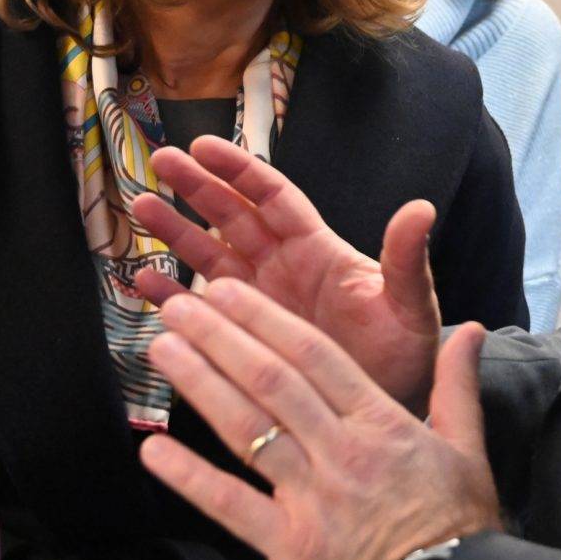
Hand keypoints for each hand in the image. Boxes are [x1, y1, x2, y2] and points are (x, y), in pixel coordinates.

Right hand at [128, 137, 442, 406]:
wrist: (389, 413)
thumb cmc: (405, 355)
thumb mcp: (409, 306)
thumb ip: (406, 259)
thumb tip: (420, 209)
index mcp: (317, 250)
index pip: (272, 198)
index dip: (239, 170)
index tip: (204, 146)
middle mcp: (282, 268)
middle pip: (231, 217)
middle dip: (196, 187)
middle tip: (160, 161)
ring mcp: (259, 301)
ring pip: (208, 255)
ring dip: (175, 232)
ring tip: (139, 208)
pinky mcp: (244, 336)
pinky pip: (200, 309)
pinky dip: (172, 295)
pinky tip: (143, 281)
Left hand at [138, 279, 500, 559]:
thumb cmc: (458, 525)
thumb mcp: (467, 447)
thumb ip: (457, 383)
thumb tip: (470, 328)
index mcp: (380, 423)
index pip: (313, 357)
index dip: (264, 320)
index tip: (227, 294)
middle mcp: (341, 451)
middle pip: (271, 382)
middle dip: (220, 338)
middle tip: (178, 308)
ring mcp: (312, 498)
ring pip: (248, 429)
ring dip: (201, 384)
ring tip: (163, 351)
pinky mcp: (290, 547)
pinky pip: (231, 506)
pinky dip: (190, 477)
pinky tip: (153, 450)